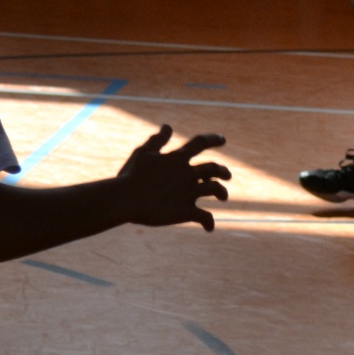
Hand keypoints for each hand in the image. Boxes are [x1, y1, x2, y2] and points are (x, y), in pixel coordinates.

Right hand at [114, 127, 230, 231]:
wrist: (126, 199)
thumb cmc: (131, 176)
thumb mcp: (142, 154)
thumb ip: (157, 140)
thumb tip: (168, 126)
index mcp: (177, 158)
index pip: (200, 143)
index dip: (213, 139)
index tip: (223, 139)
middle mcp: (187, 174)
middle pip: (214, 168)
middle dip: (224, 171)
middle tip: (227, 175)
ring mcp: (189, 192)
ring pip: (216, 189)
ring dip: (222, 193)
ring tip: (223, 197)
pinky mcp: (186, 211)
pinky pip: (205, 217)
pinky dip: (209, 223)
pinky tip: (208, 228)